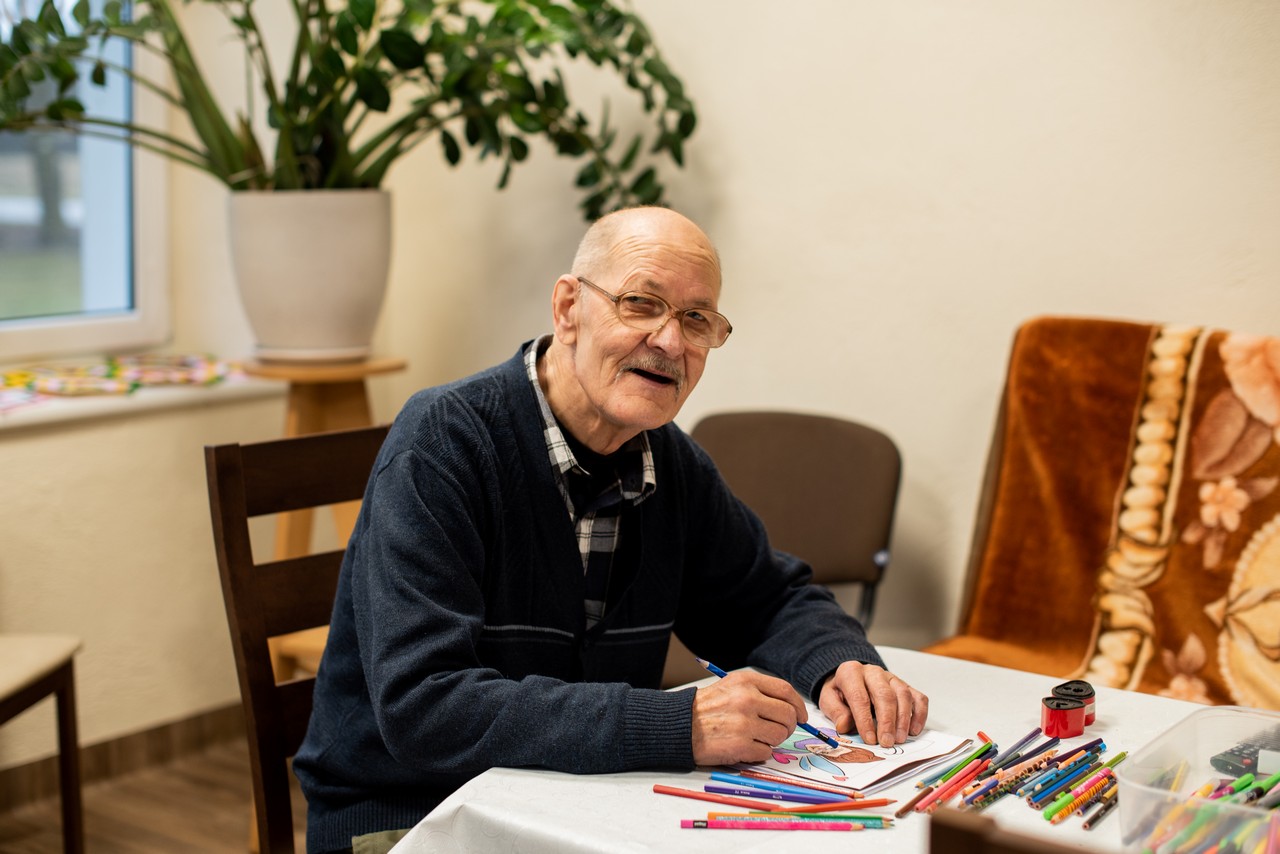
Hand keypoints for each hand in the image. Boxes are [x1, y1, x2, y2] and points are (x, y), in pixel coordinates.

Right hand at [691, 670, 807, 764]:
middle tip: (779, 731)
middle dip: (788, 726)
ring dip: (771, 740)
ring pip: (779, 735)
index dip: (798, 706)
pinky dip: (758, 752)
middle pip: (788, 715)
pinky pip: (766, 752)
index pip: (786, 691)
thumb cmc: (707, 708)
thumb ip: (760, 693)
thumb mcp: (732, 687)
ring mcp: (744, 722)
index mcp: (746, 681)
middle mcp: (747, 699)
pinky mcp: (740, 745)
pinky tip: (744, 746)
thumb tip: (792, 709)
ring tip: (754, 737)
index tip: (800, 716)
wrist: (680, 725)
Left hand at [818, 661, 928, 747]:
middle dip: (887, 721)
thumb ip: (836, 712)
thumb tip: (844, 726)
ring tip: (899, 739)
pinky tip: (914, 730)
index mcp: (851, 673)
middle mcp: (873, 672)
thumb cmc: (840, 693)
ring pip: (903, 694)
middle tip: (887, 742)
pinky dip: (919, 714)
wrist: (850, 679)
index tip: (870, 740)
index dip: (865, 720)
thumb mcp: (829, 700)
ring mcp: (891, 678)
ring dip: (903, 719)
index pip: (859, 697)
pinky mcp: (905, 685)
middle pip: (884, 694)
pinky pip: (918, 697)